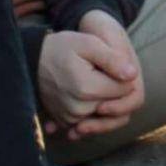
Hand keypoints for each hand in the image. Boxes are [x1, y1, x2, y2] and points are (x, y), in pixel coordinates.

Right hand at [36, 24, 141, 139]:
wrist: (32, 60)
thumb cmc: (62, 48)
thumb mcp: (88, 43)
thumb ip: (112, 59)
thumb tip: (132, 75)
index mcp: (87, 89)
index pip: (124, 90)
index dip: (124, 76)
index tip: (112, 65)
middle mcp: (78, 109)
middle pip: (115, 104)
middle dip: (113, 90)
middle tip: (99, 72)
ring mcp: (71, 118)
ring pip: (103, 115)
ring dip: (104, 101)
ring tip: (91, 81)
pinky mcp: (65, 122)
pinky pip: (89, 121)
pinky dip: (93, 112)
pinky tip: (87, 96)